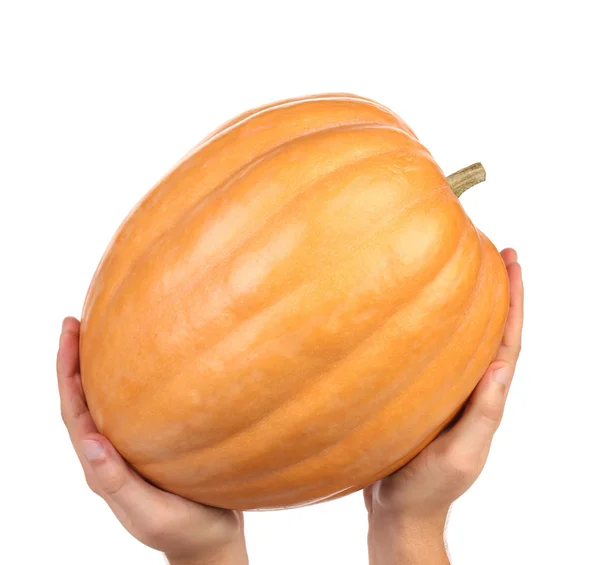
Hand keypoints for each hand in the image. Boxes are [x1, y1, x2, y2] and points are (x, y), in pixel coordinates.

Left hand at [56, 317, 248, 564]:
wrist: (212, 540)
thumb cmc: (185, 530)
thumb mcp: (150, 514)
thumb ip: (117, 483)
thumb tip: (89, 441)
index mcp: (102, 468)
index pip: (73, 414)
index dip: (66, 373)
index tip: (69, 334)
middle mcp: (110, 453)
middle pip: (81, 401)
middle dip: (74, 362)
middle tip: (77, 322)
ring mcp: (131, 449)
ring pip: (104, 403)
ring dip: (97, 369)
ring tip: (102, 333)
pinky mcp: (152, 445)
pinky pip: (132, 408)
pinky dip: (130, 381)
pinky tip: (148, 364)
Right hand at [364, 248, 522, 563]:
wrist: (397, 510)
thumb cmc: (427, 488)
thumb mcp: (461, 455)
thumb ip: (483, 413)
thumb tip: (505, 364)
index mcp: (486, 400)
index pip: (509, 341)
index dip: (515, 300)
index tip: (512, 260)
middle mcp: (470, 389)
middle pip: (491, 331)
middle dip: (498, 290)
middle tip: (494, 250)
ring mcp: (446, 391)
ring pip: (462, 339)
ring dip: (469, 303)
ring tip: (462, 268)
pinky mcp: (421, 395)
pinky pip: (432, 353)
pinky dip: (433, 326)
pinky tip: (415, 312)